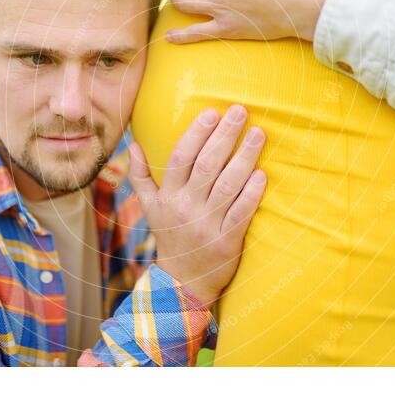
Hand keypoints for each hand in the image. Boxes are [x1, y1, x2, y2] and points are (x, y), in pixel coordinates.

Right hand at [127, 106, 266, 307]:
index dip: (197, 134)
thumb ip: (140, 176)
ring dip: (244, 157)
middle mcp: (185, 208)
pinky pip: (241, 212)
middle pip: (206, 165)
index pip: (181, 158)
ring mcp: (206, 224)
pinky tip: (262, 173)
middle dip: (224, 136)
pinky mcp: (227, 241)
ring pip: (227, 185)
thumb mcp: (150, 208)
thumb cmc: (170, 237)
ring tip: (258, 134)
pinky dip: (252, 193)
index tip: (212, 112)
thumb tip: (132, 144)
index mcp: (168, 197)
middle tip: (240, 111)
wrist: (182, 282)